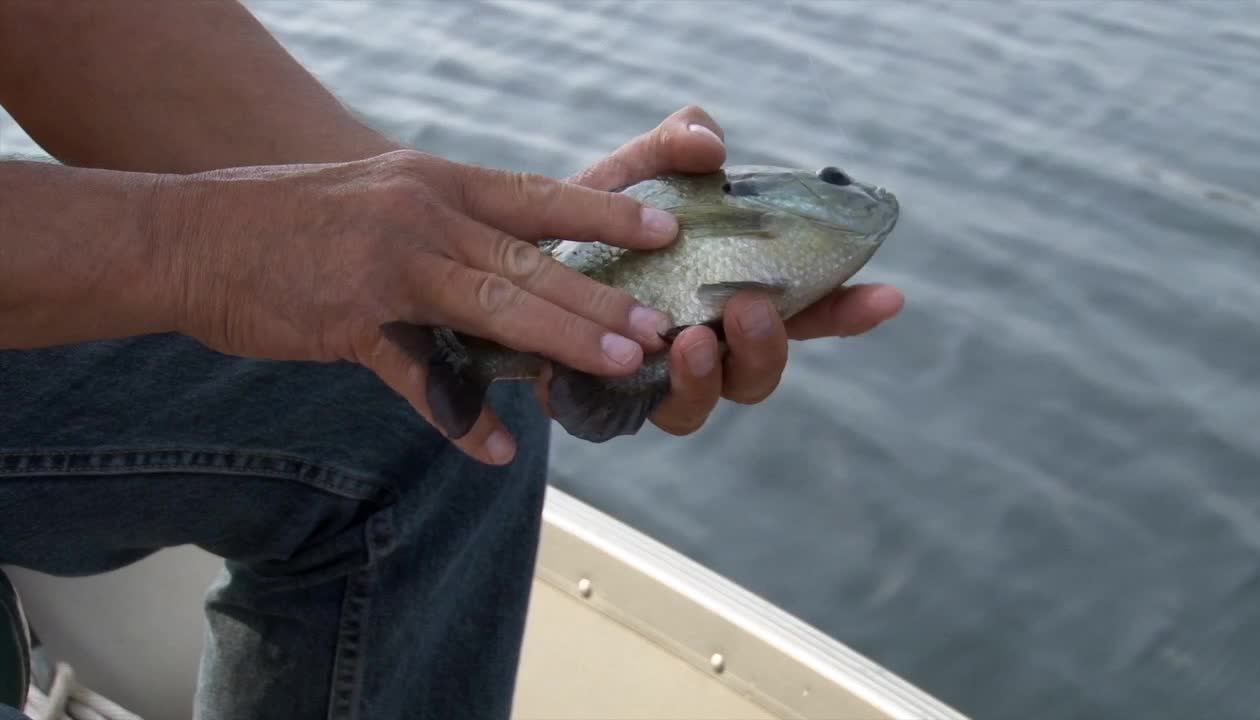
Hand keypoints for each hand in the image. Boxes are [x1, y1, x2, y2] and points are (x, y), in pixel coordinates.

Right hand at [157, 149, 680, 462]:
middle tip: (659, 325)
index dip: (606, 213)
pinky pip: (418, 377)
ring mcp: (388, 267)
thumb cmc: (296, 218)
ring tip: (617, 363)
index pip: (539, 196)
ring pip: (492, 304)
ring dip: (559, 339)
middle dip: (600, 296)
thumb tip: (514, 264)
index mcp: (438, 183)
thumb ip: (450, 227)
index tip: (665, 228)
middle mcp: (422, 216)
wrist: (193, 235)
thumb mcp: (384, 197)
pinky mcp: (350, 321)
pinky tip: (500, 447)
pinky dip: (460, 416)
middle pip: (529, 259)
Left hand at [559, 105, 905, 436]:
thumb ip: (671, 150)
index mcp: (727, 293)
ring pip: (701, 405)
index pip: (803, 310)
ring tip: (689, 340)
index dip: (847, 310)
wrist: (507, 264)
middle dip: (769, 346)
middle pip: (760, 371)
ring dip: (706, 378)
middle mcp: (702, 346)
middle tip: (751, 308)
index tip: (887, 295)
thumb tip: (711, 145)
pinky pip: (630, 415)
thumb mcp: (630, 174)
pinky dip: (634, 392)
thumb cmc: (588, 223)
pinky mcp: (600, 401)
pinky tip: (627, 359)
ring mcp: (653, 380)